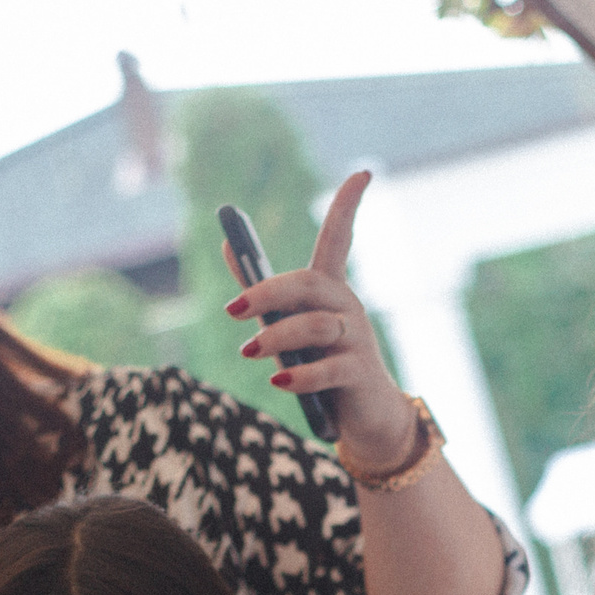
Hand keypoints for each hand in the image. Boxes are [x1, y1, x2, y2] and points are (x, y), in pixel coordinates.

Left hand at [222, 169, 413, 467]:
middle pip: (309, 283)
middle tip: (233, 310)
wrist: (364, 421)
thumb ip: (261, 289)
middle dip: (268, 292)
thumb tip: (229, 243)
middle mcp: (348, 307)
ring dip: (276, 337)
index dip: (349, 206)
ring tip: (248, 352)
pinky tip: (279, 383)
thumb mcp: (289, 326)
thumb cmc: (322, 365)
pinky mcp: (361, 374)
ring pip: (316, 324)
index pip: (340, 238)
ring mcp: (357, 340)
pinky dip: (301, 375)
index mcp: (331, 290)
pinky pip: (330, 367)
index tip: (364, 172)